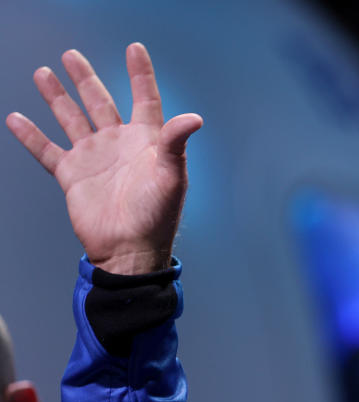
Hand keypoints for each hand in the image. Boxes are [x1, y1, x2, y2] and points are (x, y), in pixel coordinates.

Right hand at [5, 42, 201, 273]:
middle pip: (101, 102)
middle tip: (72, 56)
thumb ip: (176, 144)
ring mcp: (94, 158)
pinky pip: (47, 150)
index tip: (134, 49)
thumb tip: (194, 117)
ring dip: (58, 97)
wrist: (130, 250)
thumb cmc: (157, 216)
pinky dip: (31, 135)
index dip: (140, 74)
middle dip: (86, 78)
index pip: (144, 99)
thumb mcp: (172, 177)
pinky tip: (16, 118)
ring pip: (72, 119)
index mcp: (146, 141)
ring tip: (43, 72)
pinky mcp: (72, 176)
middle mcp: (118, 144)